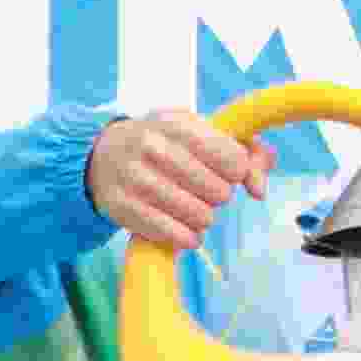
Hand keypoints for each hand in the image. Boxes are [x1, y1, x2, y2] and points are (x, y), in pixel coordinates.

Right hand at [85, 108, 267, 249]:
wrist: (101, 155)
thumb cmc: (163, 144)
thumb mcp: (200, 132)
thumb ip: (246, 151)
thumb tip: (260, 188)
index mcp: (177, 124)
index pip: (233, 159)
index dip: (237, 171)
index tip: (226, 170)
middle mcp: (154, 148)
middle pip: (220, 192)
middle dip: (218, 194)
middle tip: (201, 188)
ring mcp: (136, 179)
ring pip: (201, 217)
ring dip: (203, 217)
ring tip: (189, 205)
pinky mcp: (123, 208)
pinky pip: (176, 236)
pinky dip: (187, 237)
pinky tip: (182, 226)